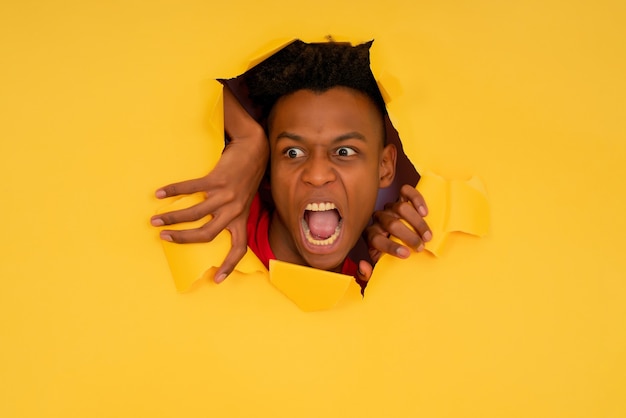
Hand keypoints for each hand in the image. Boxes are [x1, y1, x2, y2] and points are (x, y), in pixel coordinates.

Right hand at [151, 86, 268, 282]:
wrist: (254, 149)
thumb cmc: (246, 176)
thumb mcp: (244, 200)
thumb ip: (233, 213)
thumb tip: (214, 226)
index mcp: (241, 218)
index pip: (239, 248)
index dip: (229, 264)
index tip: (217, 279)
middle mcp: (234, 210)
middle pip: (206, 234)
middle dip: (183, 239)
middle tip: (164, 238)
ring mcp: (225, 195)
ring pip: (195, 213)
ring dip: (173, 218)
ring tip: (156, 220)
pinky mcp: (216, 179)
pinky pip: (191, 188)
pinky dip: (173, 191)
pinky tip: (160, 193)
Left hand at [365, 184, 431, 263]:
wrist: (398, 240)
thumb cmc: (389, 254)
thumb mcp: (378, 267)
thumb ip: (368, 274)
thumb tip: (363, 266)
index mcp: (371, 236)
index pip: (376, 239)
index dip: (390, 247)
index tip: (406, 255)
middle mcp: (379, 220)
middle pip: (391, 223)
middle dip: (408, 236)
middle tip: (420, 246)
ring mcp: (390, 208)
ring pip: (400, 208)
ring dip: (416, 223)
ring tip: (427, 235)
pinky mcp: (401, 199)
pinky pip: (406, 193)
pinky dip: (416, 200)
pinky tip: (424, 212)